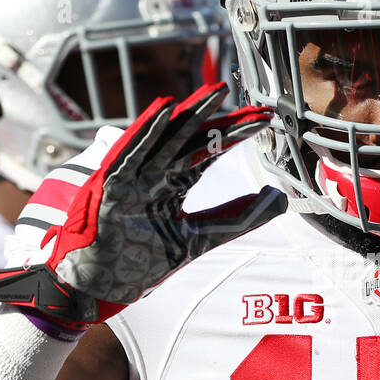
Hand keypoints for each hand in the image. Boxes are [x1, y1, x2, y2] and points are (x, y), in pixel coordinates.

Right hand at [0, 83, 285, 325]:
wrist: (99, 288)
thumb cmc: (139, 263)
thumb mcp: (198, 238)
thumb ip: (236, 218)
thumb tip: (280, 200)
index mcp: (172, 184)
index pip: (209, 152)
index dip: (235, 136)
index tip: (264, 121)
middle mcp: (154, 175)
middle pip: (192, 140)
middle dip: (222, 121)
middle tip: (253, 104)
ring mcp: (132, 178)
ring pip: (164, 139)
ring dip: (189, 114)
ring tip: (215, 92)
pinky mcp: (110, 187)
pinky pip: (129, 155)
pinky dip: (145, 133)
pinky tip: (165, 111)